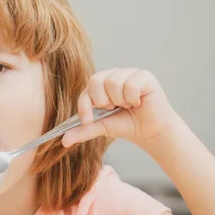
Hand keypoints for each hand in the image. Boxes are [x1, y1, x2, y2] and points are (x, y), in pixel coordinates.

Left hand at [62, 68, 177, 146]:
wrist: (150, 131)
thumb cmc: (126, 125)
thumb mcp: (102, 127)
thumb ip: (84, 130)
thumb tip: (64, 141)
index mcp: (101, 84)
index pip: (86, 88)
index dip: (84, 105)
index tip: (88, 120)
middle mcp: (114, 75)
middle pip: (96, 80)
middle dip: (103, 101)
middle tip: (114, 109)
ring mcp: (129, 73)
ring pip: (113, 83)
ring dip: (120, 101)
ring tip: (128, 105)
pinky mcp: (144, 76)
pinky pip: (130, 85)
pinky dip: (133, 98)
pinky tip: (139, 102)